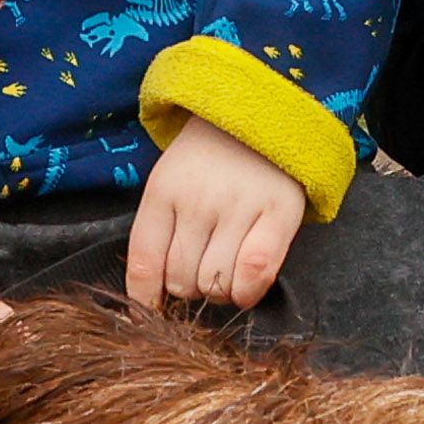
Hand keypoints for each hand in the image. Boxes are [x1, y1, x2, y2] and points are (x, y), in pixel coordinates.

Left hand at [125, 116, 302, 314]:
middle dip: (187, 290)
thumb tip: (150, 294)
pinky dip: (248, 292)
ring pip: (216, 283)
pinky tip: (245, 289)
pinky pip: (256, 273)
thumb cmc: (208, 158)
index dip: (144, 299)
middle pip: (181, 280)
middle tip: (199, 273)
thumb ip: (158, 229)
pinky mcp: (279, 213)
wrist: (261, 111)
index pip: (144, 262)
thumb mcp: (170, 180)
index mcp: (163, 191)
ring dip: (218, 293)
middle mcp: (198, 201)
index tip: (149, 312)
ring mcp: (239, 207)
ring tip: (224, 272)